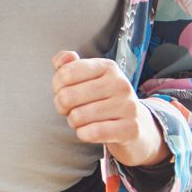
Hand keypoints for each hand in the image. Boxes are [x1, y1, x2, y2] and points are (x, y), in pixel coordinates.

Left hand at [51, 50, 166, 167]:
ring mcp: (128, 106)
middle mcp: (120, 83)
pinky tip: (89, 132)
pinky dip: (83, 134)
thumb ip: (67, 65)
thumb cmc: (102, 100)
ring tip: (83, 121)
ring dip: (73, 122)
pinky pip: (92, 132)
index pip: (65, 73)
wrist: (135, 126)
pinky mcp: (131, 128)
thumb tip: (67, 56)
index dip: (57, 86)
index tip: (64, 91)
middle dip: (61, 107)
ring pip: (77, 117)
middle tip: (71, 110)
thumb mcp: (86, 79)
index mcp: (108, 67)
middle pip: (67, 96)